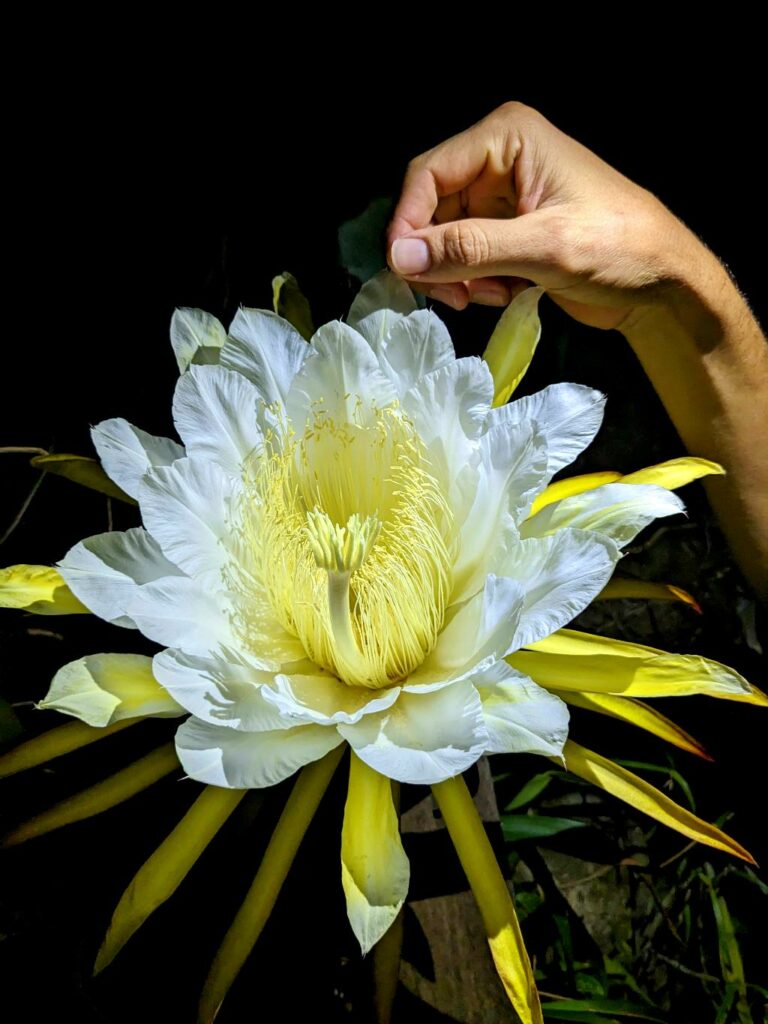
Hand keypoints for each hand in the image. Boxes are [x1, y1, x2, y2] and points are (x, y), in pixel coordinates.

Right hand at [386, 101, 701, 330]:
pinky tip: (506, 294)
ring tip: (491, 295)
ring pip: (445, 237)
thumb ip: (470, 249)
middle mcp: (499, 159)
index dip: (409, 223)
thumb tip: (400, 257)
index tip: (405, 270)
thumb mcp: (545, 247)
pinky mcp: (509, 230)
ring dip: (458, 274)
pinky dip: (475, 281)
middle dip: (438, 257)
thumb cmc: (620, 250)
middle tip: (457, 297)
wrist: (665, 284)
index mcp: (508, 137)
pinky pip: (466, 255)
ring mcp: (502, 197)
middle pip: (431, 208)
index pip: (428, 173)